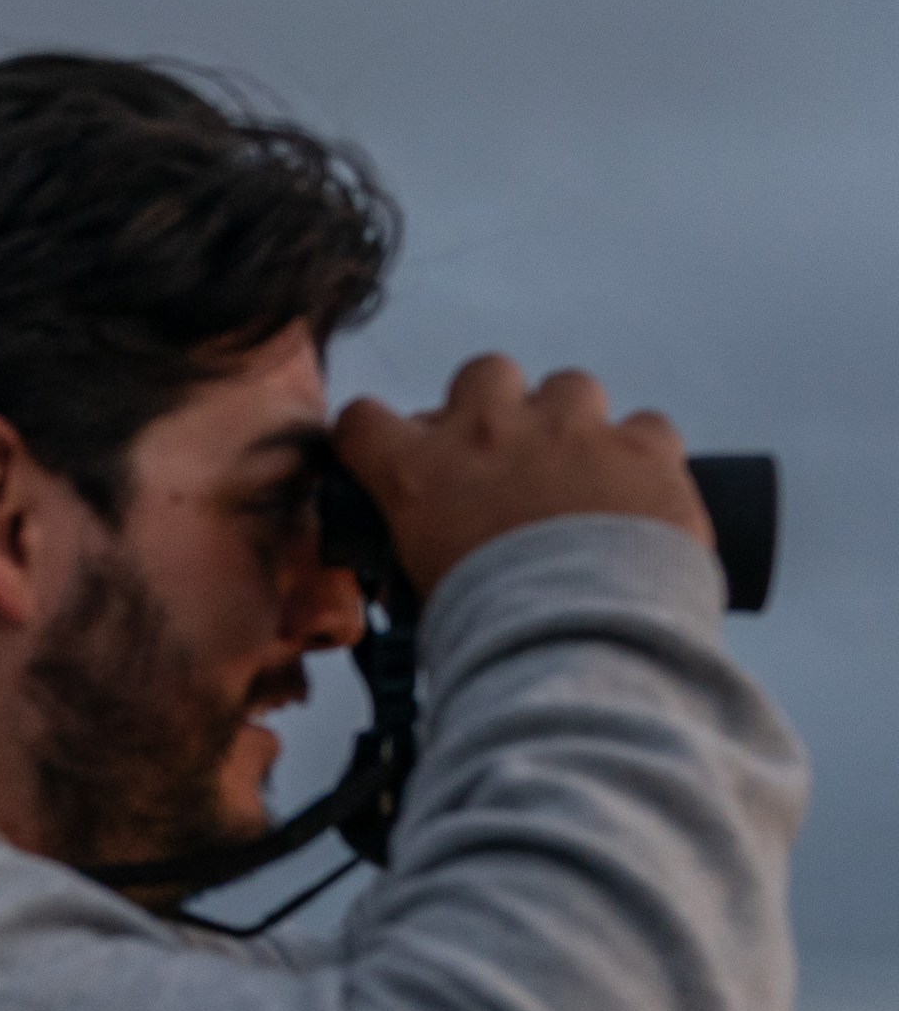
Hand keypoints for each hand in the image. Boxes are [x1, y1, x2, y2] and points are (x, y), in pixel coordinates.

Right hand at [333, 355, 708, 598]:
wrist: (581, 638)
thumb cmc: (491, 630)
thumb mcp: (424, 593)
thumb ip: (422, 558)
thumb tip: (417, 574)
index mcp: (419, 472)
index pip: (364, 420)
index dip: (377, 434)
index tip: (394, 454)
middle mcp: (489, 433)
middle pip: (484, 372)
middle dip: (496, 405)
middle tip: (508, 456)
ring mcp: (571, 431)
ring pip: (570, 385)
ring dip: (572, 421)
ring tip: (583, 473)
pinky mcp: (643, 448)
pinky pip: (647, 427)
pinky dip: (643, 455)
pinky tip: (640, 494)